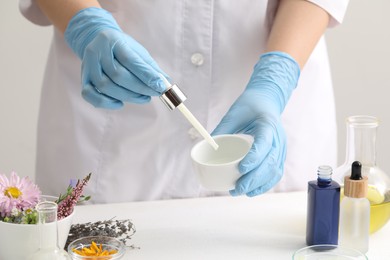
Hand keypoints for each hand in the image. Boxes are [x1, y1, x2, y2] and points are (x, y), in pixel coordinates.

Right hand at [65, 7, 166, 108]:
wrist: (97, 40)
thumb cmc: (122, 48)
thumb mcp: (137, 51)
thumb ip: (151, 68)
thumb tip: (167, 83)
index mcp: (112, 40)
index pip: (130, 60)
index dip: (147, 75)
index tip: (161, 86)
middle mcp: (97, 51)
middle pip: (118, 75)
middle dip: (140, 88)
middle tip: (154, 93)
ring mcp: (87, 66)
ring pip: (106, 87)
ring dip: (128, 97)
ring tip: (143, 98)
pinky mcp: (83, 79)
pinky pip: (90, 95)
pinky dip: (107, 103)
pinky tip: (120, 103)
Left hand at [212, 52, 299, 196]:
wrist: (267, 100)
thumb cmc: (249, 106)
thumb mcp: (234, 114)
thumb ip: (222, 129)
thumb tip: (206, 147)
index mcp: (267, 124)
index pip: (264, 144)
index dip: (254, 158)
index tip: (241, 169)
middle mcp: (278, 138)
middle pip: (270, 162)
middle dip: (254, 179)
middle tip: (237, 189)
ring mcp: (281, 147)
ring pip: (274, 171)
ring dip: (259, 185)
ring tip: (241, 192)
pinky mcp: (279, 154)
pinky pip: (276, 173)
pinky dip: (265, 184)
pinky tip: (252, 191)